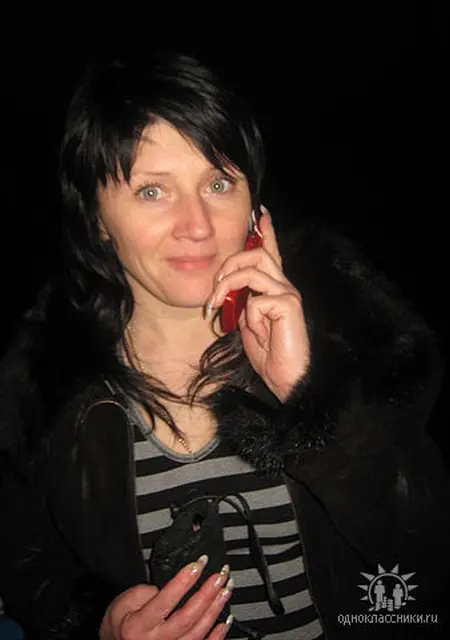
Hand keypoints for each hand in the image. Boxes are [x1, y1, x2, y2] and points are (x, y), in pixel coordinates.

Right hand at [99, 556, 232, 638]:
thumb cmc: (121, 622)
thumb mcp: (123, 602)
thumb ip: (146, 593)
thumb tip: (171, 587)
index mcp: (139, 625)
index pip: (166, 601)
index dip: (184, 582)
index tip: (198, 565)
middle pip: (187, 617)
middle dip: (206, 594)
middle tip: (219, 576)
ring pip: (197, 633)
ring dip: (215, 610)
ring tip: (226, 590)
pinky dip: (217, 636)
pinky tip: (225, 621)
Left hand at [207, 208, 309, 401]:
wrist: (287, 378)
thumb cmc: (269, 353)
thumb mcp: (248, 323)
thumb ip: (242, 302)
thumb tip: (228, 288)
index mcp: (275, 288)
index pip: (271, 253)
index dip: (266, 232)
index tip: (260, 213)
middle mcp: (285, 286)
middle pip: (258, 253)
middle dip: (230, 262)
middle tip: (215, 286)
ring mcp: (288, 294)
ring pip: (253, 269)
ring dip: (228, 285)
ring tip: (217, 304)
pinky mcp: (289, 305)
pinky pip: (257, 300)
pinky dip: (249, 316)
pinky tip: (256, 332)